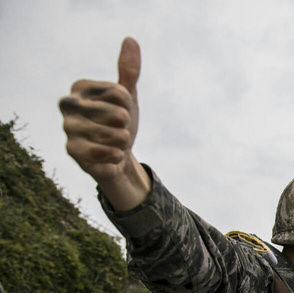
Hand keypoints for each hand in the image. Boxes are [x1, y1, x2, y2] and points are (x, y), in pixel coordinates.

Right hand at [59, 37, 150, 209]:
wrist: (114, 155)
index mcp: (80, 87)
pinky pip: (107, 153)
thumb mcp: (127, 96)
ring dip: (123, 141)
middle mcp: (68, 104)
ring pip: (115, 135)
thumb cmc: (119, 122)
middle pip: (118, 115)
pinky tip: (110, 155)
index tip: (120, 110)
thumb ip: (128, 70)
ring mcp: (68, 128)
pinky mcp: (72, 151)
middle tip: (117, 128)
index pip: (121, 94)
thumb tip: (130, 40)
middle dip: (126, 125)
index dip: (128, 106)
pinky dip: (116, 156)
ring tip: (113, 141)